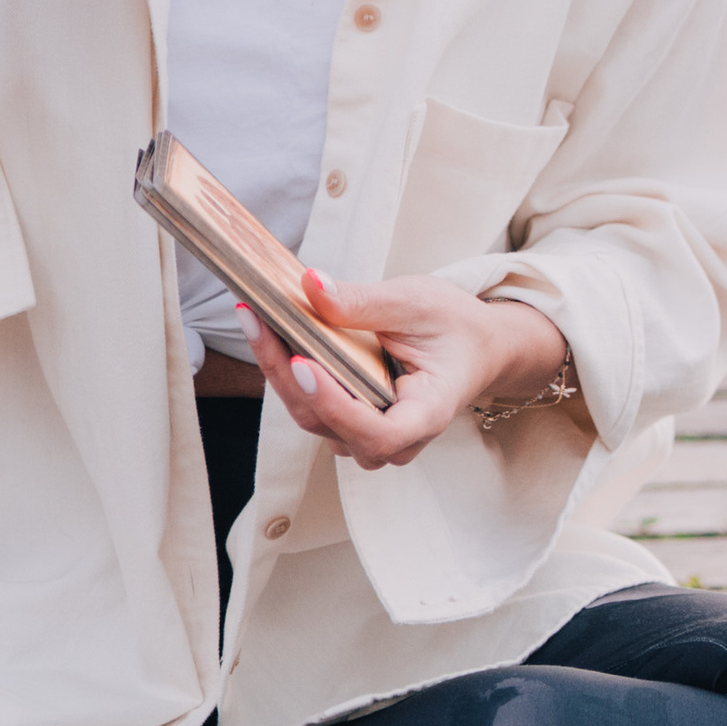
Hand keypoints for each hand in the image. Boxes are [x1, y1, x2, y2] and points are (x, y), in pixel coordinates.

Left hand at [240, 274, 581, 474]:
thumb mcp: (416, 303)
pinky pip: (309, 403)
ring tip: (254, 319)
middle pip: (329, 424)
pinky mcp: (347, 421)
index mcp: (425, 416)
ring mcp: (366, 435)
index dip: (336, 405)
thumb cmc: (454, 328)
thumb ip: (363, 302)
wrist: (472, 346)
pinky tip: (267, 331)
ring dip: (278, 370)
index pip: (377, 432)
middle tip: (256, 320)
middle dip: (286, 373)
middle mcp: (394, 439)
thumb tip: (311, 286)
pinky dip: (285, 369)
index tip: (302, 362)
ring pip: (311, 416)